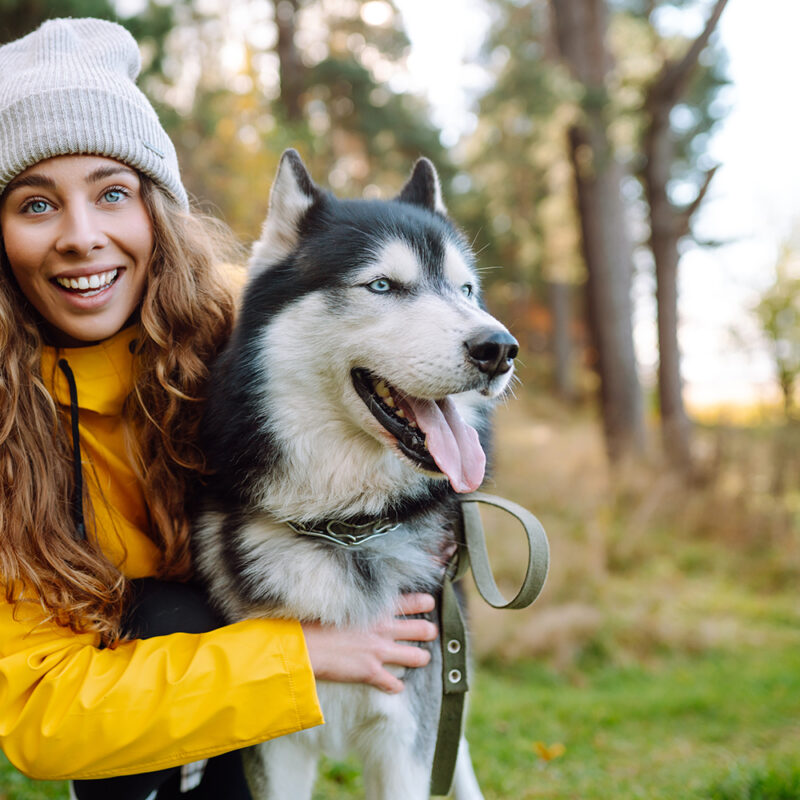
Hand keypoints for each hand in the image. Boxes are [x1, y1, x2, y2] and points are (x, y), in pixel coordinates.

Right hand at [301, 593, 436, 693]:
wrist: (303, 643)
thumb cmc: (318, 619)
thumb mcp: (345, 601)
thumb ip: (364, 601)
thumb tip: (371, 600)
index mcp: (378, 607)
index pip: (416, 601)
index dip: (427, 603)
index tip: (429, 604)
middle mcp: (384, 627)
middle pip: (424, 629)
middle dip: (430, 632)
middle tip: (428, 633)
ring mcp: (380, 650)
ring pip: (418, 657)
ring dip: (421, 658)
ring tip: (419, 658)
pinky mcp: (371, 672)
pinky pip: (395, 683)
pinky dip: (396, 686)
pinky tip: (394, 685)